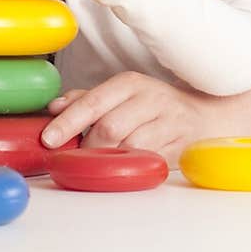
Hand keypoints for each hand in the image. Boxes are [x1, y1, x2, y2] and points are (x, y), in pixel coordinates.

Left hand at [40, 71, 216, 167]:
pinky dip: (130, 168)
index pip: (93, 102)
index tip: (48, 139)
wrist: (202, 117)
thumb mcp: (120, 94)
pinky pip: (146, 162)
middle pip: (109, 128)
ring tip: (98, 163)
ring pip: (129, 147)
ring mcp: (168, 124)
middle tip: (75, 157)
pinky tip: (121, 168)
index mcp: (130, 83)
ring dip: (108, 160)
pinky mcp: (178, 147)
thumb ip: (86, 99)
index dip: (68, 122)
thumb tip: (53, 107)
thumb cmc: (151, 106)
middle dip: (88, 147)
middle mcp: (150, 100)